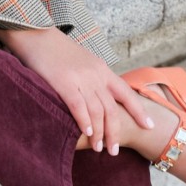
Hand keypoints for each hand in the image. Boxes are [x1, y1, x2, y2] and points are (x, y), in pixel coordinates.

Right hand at [0, 25, 153, 153]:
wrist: (36, 34)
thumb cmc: (56, 52)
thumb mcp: (82, 63)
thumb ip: (93, 79)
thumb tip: (99, 98)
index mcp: (102, 70)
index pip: (125, 93)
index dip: (139, 111)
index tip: (149, 126)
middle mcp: (95, 75)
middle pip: (112, 108)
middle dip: (115, 132)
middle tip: (114, 151)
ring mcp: (81, 78)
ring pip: (97, 110)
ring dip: (99, 133)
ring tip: (99, 149)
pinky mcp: (63, 82)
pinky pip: (78, 105)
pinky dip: (84, 121)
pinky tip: (87, 134)